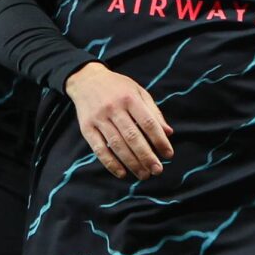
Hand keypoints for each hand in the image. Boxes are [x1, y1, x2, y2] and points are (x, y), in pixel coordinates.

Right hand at [66, 62, 172, 179]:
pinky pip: (99, 149)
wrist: (86, 79)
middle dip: (147, 156)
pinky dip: (110, 163)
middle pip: (133, 137)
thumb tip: (169, 133)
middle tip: (157, 171)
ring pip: (117, 145)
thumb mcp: (138, 92)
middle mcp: (114, 108)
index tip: (168, 155)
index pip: (148, 123)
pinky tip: (122, 173)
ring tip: (144, 175)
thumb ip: (153, 112)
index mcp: (130, 98)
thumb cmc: (118, 88)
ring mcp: (99, 118)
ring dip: (131, 163)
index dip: (160, 140)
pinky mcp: (86, 128)